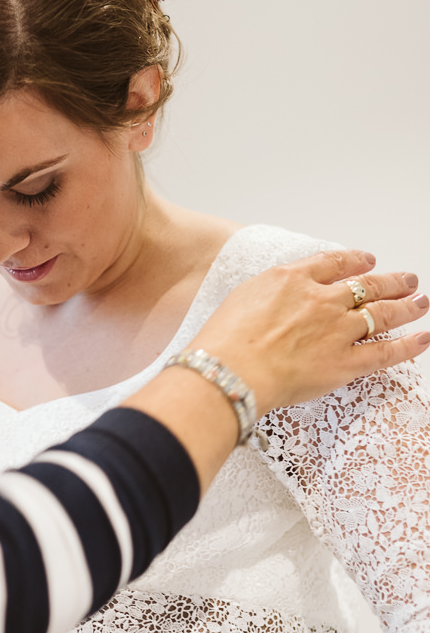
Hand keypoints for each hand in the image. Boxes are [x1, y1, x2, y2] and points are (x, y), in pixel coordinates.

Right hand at [191, 248, 428, 411]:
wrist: (229, 371)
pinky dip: (409, 346)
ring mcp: (337, 330)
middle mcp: (321, 300)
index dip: (354, 261)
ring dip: (407, 306)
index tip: (365, 261)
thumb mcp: (240, 298)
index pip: (334, 263)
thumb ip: (266, 293)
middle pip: (366, 285)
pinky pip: (385, 352)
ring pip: (382, 313)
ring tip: (420, 301)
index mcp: (292, 279)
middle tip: (405, 279)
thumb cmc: (223, 342)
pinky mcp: (344, 362)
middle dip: (390, 281)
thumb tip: (274, 297)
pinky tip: (423, 338)